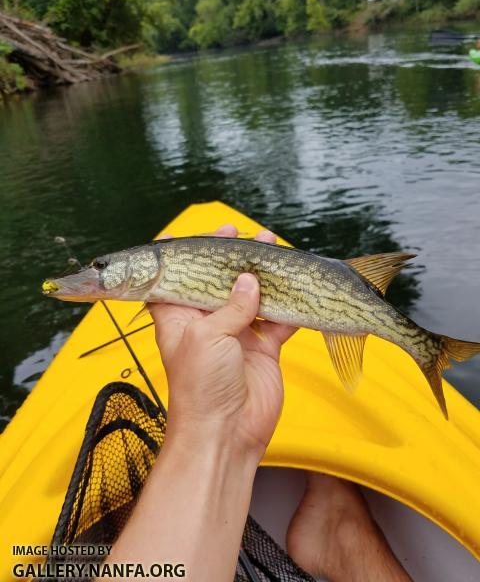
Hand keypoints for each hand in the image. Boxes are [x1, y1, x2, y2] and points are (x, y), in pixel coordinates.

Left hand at [149, 224, 296, 458]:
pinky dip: (289, 305)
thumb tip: (250, 281)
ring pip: (253, 296)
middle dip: (235, 259)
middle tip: (249, 237)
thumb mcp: (206, 336)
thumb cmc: (200, 388)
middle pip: (220, 282)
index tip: (202, 236)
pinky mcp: (263, 349)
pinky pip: (278, 320)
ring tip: (276, 251)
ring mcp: (236, 334)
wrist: (225, 434)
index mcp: (180, 316)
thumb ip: (231, 306)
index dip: (187, 256)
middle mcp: (207, 322)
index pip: (177, 278)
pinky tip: (297, 287)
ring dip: (265, 275)